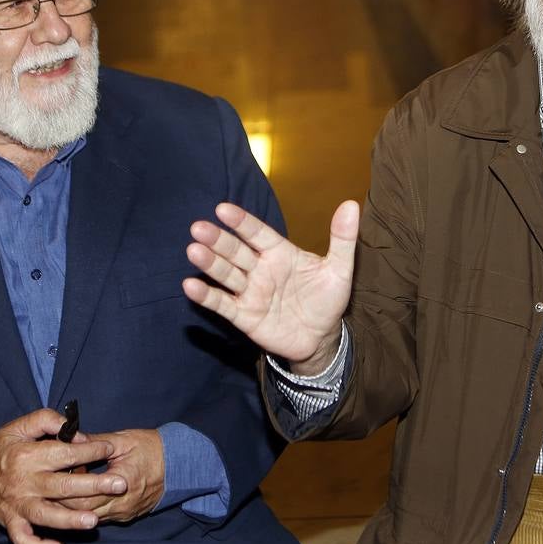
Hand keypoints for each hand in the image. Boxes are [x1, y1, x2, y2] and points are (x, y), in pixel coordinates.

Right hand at [0, 409, 125, 543]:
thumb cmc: (1, 447)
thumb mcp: (21, 425)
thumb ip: (47, 420)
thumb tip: (73, 431)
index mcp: (28, 455)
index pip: (65, 453)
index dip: (90, 450)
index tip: (109, 449)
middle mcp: (24, 482)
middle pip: (62, 487)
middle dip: (93, 486)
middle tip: (119, 484)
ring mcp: (18, 504)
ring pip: (47, 515)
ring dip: (70, 520)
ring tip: (93, 521)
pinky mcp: (11, 521)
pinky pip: (23, 539)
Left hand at [61, 429, 164, 522]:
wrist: (179, 463)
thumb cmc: (152, 448)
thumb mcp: (124, 440)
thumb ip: (96, 442)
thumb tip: (71, 439)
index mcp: (123, 482)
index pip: (84, 497)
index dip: (66, 488)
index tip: (56, 475)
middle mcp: (123, 504)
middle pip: (83, 512)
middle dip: (64, 501)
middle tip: (52, 487)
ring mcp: (124, 513)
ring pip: (90, 518)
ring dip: (75, 508)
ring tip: (63, 492)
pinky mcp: (126, 516)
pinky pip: (101, 518)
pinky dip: (88, 509)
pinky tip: (81, 497)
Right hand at [184, 201, 357, 372]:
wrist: (322, 338)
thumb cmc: (327, 299)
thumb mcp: (339, 269)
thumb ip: (342, 238)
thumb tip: (351, 205)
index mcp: (280, 252)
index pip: (258, 233)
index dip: (242, 222)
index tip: (223, 208)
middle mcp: (260, 269)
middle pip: (236, 251)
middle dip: (218, 240)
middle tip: (198, 228)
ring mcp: (250, 292)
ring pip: (226, 274)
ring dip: (209, 263)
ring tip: (193, 250)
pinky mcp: (244, 316)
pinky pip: (222, 304)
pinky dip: (206, 296)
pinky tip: (191, 285)